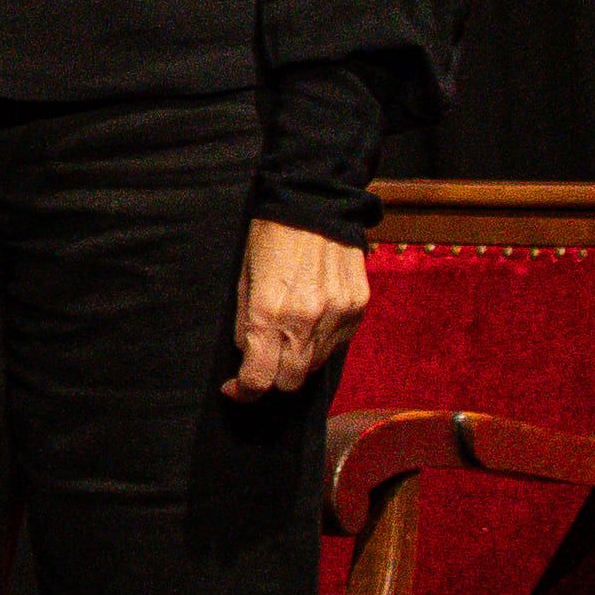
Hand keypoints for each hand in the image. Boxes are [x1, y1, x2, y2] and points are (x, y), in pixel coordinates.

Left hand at [224, 219, 367, 398]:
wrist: (314, 203)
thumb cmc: (270, 237)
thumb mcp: (242, 279)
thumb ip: (244, 323)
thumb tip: (247, 355)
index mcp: (270, 313)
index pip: (259, 378)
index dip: (244, 391)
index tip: (236, 388)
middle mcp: (306, 321)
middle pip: (290, 381)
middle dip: (273, 377)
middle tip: (263, 361)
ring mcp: (337, 315)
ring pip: (316, 365)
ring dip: (299, 360)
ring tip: (288, 335)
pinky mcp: (358, 307)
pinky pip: (339, 344)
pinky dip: (323, 342)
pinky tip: (312, 321)